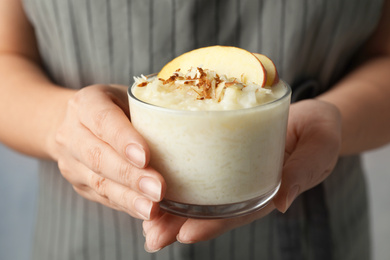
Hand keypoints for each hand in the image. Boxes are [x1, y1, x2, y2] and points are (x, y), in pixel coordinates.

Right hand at [50, 84, 165, 219]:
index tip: (146, 157)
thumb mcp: (129, 98)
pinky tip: (144, 211)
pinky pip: (102, 197)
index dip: (124, 139)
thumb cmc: (115, 107)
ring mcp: (70, 161)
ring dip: (129, 198)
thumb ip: (148, 111)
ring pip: (99, 182)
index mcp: (85, 104)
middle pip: (99, 157)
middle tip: (158, 189)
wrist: (76, 123)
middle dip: (131, 176)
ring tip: (152, 209)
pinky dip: (125, 205)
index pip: (103, 120)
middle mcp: (71, 132)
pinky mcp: (78, 183)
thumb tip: (189, 128)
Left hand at [142, 99, 341, 251]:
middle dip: (180, 223)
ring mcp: (232, 169)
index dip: (212, 225)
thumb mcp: (320, 147)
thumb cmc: (320, 131)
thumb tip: (282, 202)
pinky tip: (151, 179)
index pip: (237, 212)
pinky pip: (198, 164)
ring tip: (144, 220)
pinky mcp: (222, 149)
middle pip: (210, 208)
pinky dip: (176, 175)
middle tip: (152, 236)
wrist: (311, 114)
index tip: (185, 233)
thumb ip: (304, 171)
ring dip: (170, 207)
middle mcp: (244, 184)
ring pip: (198, 192)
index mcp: (266, 190)